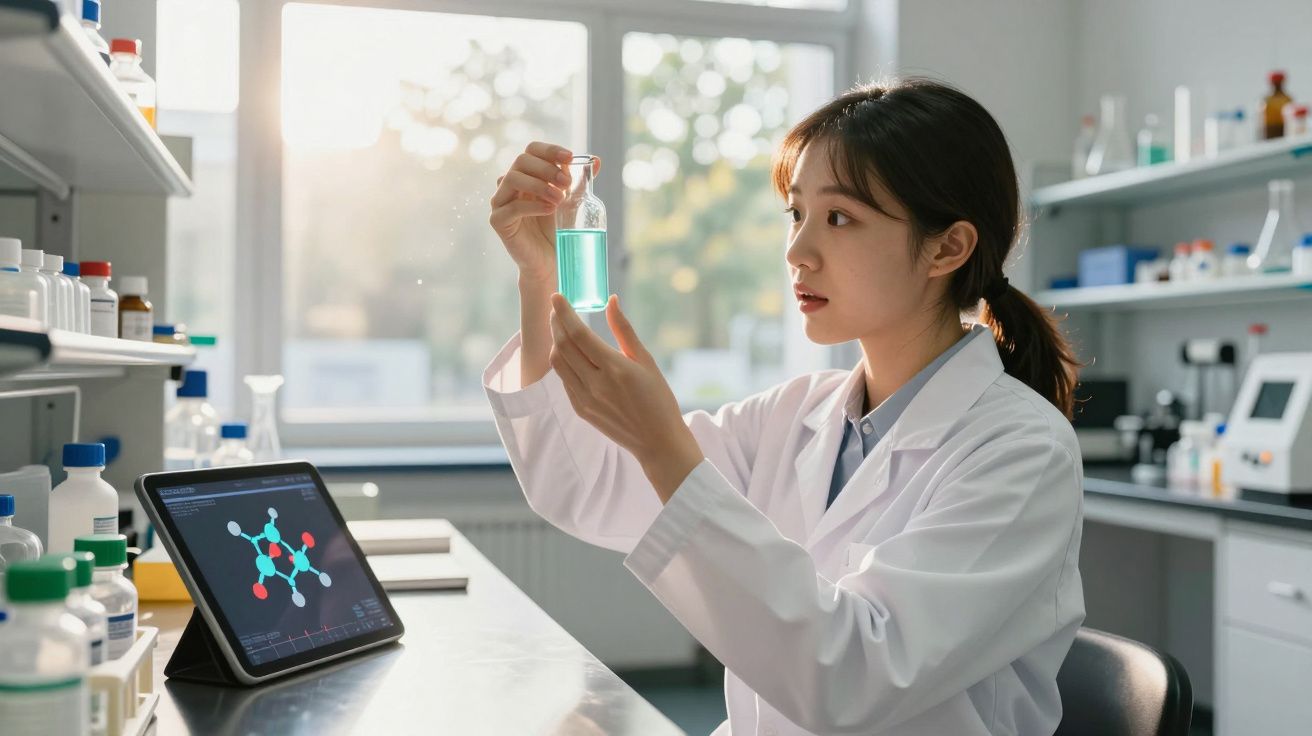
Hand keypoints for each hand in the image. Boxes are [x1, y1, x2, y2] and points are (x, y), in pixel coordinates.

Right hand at [488, 142, 600, 282]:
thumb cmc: (557, 230)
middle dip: (547, 168)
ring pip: (512, 179)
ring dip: (539, 185)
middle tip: (567, 183)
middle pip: (521, 161)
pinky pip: (511, 207)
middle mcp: (510, 185)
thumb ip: (578, 182)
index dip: (550, 150)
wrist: (550, 261)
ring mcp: (500, 202)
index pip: (531, 150)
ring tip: (559, 199)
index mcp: (526, 175)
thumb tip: (596, 161)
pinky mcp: (498, 221)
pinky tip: (550, 209)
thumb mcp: (570, 202)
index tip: (570, 157)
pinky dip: (533, 206)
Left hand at [549, 294, 703, 502]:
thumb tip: (611, 300)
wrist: (657, 441)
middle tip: (556, 308)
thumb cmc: (658, 398)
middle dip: (555, 322)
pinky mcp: (580, 410)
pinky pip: (564, 379)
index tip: (557, 296)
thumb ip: (624, 329)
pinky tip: (570, 353)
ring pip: (558, 363)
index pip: (578, 334)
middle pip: (562, 345)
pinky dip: (562, 362)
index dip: (564, 312)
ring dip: (555, 341)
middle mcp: (596, 384)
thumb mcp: (646, 360)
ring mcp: (585, 399)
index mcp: (615, 368)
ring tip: (560, 328)